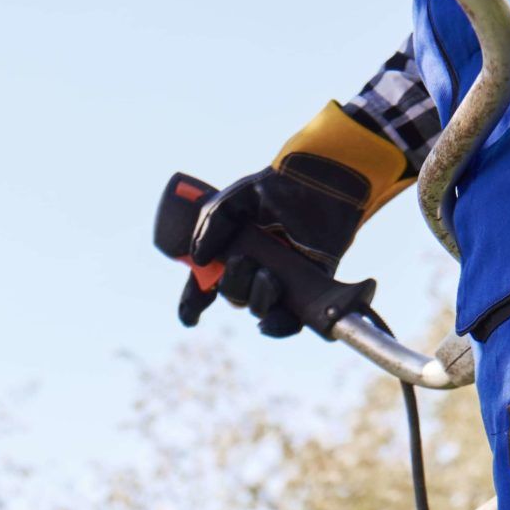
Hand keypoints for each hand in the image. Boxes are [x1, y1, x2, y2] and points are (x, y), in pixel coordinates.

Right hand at [178, 102, 408, 336]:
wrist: (319, 182)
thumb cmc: (277, 187)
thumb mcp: (233, 200)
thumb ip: (210, 225)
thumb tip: (198, 260)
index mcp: (233, 250)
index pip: (207, 284)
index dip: (194, 302)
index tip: (190, 316)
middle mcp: (254, 267)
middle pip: (233, 295)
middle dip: (232, 285)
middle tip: (243, 261)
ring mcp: (281, 279)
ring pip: (258, 307)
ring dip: (256, 297)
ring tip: (268, 275)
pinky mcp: (307, 288)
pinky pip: (289, 320)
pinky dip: (277, 327)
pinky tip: (268, 324)